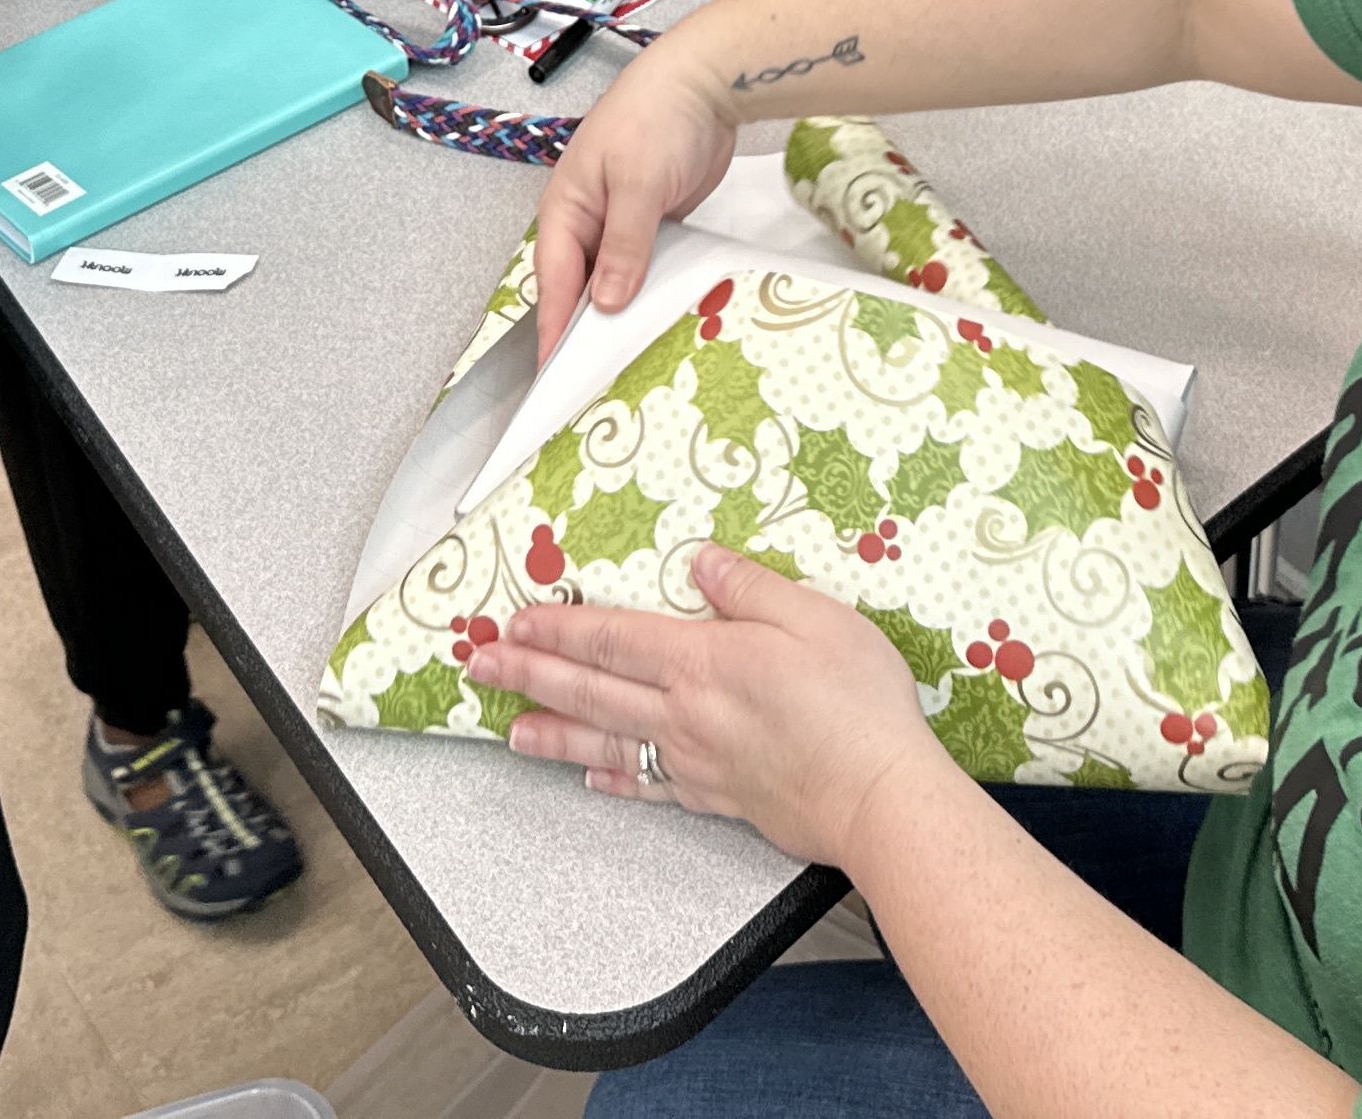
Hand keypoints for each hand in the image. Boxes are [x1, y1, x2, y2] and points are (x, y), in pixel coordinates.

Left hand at [465, 546, 961, 866]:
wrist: (880, 797)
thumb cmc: (857, 704)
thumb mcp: (814, 615)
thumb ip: (749, 587)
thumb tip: (699, 561)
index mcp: (703, 660)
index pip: (610, 637)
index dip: (557, 626)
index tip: (514, 620)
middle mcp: (686, 713)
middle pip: (590, 690)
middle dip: (530, 674)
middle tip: (482, 667)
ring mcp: (698, 762)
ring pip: (607, 744)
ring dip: (553, 734)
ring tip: (512, 730)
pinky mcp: (720, 800)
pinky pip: (651, 788)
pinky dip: (615, 783)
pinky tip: (594, 782)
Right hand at [531, 37, 737, 354]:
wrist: (706, 80)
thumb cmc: (655, 115)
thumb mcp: (635, 184)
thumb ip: (621, 246)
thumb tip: (604, 303)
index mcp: (565, 209)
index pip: (553, 282)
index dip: (553, 329)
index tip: (555, 373)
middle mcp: (588, 222)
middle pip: (583, 288)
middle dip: (592, 330)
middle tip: (602, 380)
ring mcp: (622, 224)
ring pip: (618, 282)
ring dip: (630, 311)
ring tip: (640, 358)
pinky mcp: (655, 223)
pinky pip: (649, 268)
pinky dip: (658, 290)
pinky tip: (672, 315)